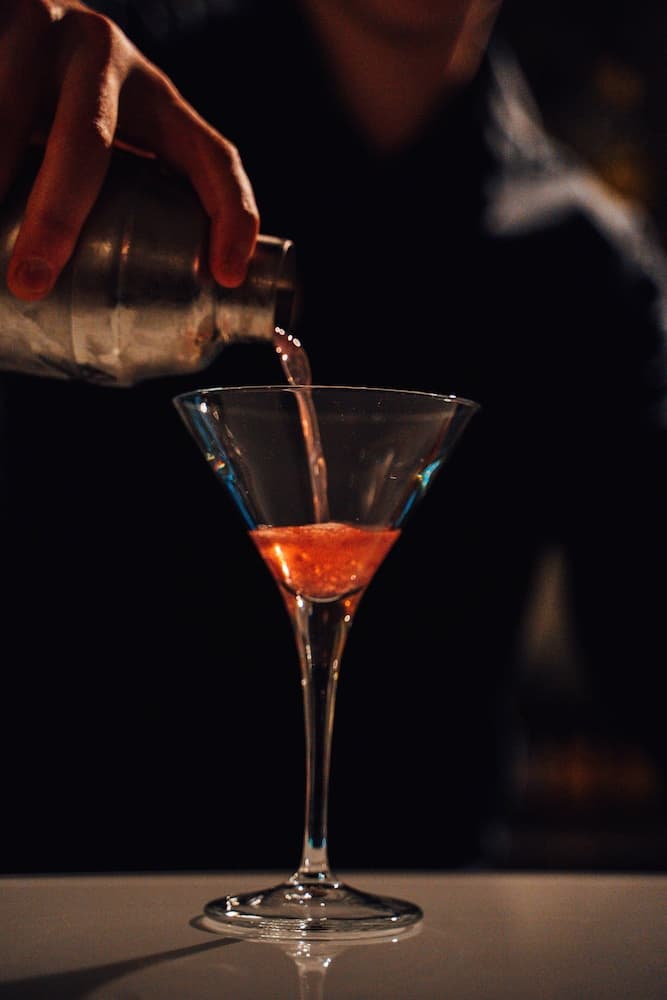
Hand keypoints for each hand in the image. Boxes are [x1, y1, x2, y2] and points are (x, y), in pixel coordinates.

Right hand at [0, 0, 258, 299]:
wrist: (16, 12)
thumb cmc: (66, 101)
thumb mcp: (111, 141)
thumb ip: (123, 195)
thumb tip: (126, 303)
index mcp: (158, 99)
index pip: (212, 154)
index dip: (231, 212)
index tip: (226, 275)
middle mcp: (108, 57)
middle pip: (89, 140)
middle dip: (57, 215)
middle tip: (31, 280)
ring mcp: (49, 29)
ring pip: (13, 112)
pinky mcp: (1, 19)